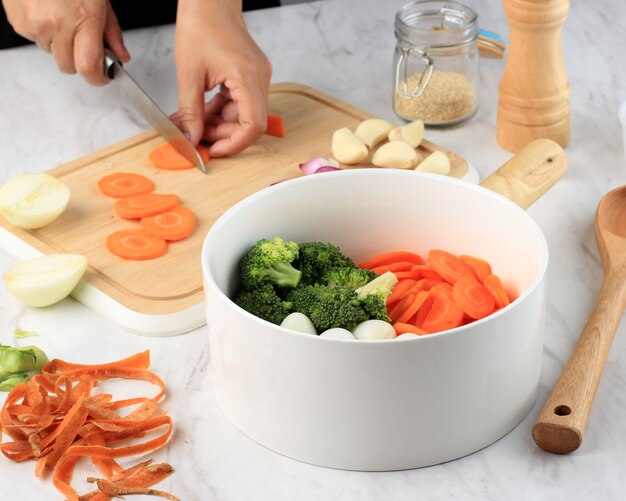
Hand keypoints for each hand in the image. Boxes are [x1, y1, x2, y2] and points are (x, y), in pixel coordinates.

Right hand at [2, 0, 128, 84]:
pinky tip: (47, 11)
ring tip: (63, 16)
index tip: (103, 76)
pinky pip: (35, 40)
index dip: (98, 78)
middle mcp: (57, 24)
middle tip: (83, 38)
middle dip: (79, 59)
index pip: (89, 67)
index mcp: (83, 18)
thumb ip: (112, 31)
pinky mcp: (19, 22)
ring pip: (52, 53)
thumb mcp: (101, 0)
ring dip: (60, 43)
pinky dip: (43, 32)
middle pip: (69, 66)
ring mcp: (35, 24)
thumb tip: (121, 56)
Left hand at [173, 0, 271, 156]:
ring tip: (194, 125)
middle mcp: (259, 79)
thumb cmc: (200, 25)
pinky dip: (222, 112)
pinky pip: (240, 103)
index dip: (235, 144)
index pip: (253, 125)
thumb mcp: (189, 74)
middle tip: (197, 138)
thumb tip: (192, 138)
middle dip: (223, 135)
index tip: (214, 151)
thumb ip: (191, 111)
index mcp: (247, 76)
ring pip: (244, 115)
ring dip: (220, 125)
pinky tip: (203, 113)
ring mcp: (257, 77)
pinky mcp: (250, 76)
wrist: (209, 1)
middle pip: (249, 123)